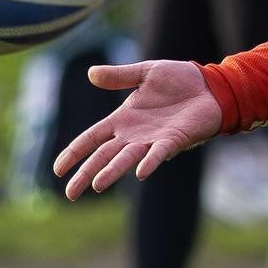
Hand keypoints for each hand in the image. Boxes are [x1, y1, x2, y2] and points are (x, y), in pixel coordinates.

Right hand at [53, 60, 222, 198]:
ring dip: (111, 172)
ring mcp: (152, 139)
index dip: (74, 153)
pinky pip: (158, 153)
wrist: (210, 85)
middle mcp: (134, 134)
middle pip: (103, 156)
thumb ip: (119, 76)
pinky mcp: (174, 139)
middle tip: (70, 195)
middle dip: (85, 174)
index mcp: (122, 119)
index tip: (58, 170)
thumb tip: (90, 73)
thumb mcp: (145, 73)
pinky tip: (140, 173)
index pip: (91, 139)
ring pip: (126, 159)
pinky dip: (149, 162)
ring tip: (95, 186)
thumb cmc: (179, 80)